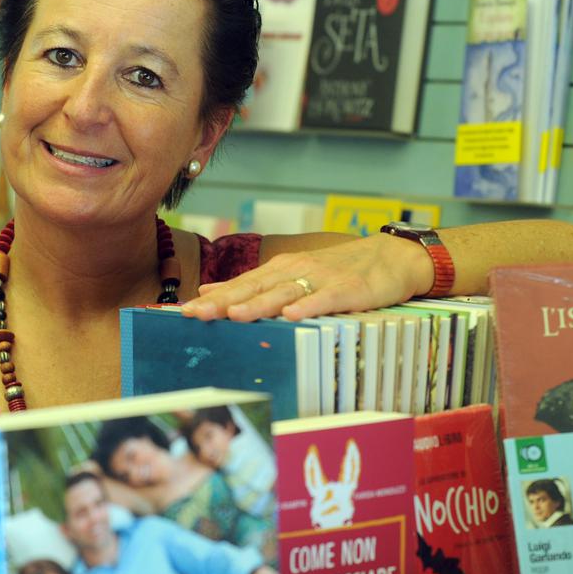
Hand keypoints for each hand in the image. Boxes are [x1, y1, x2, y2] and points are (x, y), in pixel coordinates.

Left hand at [182, 235, 432, 321]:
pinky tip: (290, 316)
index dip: (211, 298)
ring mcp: (321, 279)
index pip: (239, 285)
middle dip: (222, 302)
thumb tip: (212, 292)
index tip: (182, 312)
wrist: (390, 257)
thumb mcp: (295, 274)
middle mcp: (295, 271)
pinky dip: (306, 307)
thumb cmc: (340, 271)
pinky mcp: (347, 290)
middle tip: (195, 315)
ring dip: (257, 304)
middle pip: (253, 288)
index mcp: (279, 270)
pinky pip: (324, 300)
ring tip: (233, 316)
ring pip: (283, 293)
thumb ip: (257, 286)